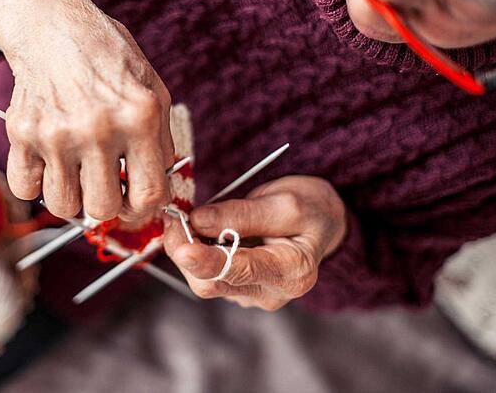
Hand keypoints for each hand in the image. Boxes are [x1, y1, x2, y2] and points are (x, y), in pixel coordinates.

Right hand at [0, 0, 173, 219]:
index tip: (136, 200)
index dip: (145, 208)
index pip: (149, 196)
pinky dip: (36, 183)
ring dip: (72, 197)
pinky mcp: (21, 133)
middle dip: (108, 204)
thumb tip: (155, 195)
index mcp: (139, 117)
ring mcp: (55, 132)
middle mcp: (97, 128)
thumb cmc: (108, 60)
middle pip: (103, 209)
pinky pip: (25, 189)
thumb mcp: (153, 91)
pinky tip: (50, 162)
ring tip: (78, 173)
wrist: (54, 26)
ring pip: (63, 206)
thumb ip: (160, 144)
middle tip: (106, 185)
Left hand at [164, 176, 347, 309]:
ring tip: (188, 219)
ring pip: (204, 280)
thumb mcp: (285, 201)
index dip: (206, 260)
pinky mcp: (239, 289)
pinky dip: (196, 253)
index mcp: (293, 271)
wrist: (321, 223)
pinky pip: (207, 275)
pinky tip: (200, 232)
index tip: (182, 246)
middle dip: (186, 251)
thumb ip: (242, 214)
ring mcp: (253, 294)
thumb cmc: (310, 208)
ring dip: (188, 250)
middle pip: (212, 283)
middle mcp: (272, 292)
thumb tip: (198, 221)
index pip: (239, 271)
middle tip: (174, 217)